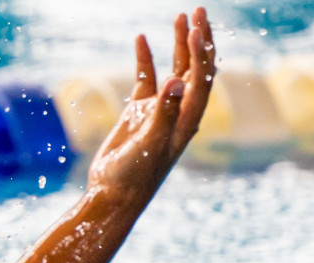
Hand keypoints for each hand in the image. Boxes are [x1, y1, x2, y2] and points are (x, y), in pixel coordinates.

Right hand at [87, 8, 215, 199]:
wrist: (112, 194)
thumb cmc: (134, 176)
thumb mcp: (150, 144)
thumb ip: (163, 112)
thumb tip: (175, 80)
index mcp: (187, 120)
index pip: (201, 79)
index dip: (201, 52)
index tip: (195, 28)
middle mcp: (178, 112)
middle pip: (195, 69)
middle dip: (199, 40)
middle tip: (199, 11)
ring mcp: (159, 110)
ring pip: (175, 70)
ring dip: (179, 44)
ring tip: (180, 17)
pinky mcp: (139, 113)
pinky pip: (146, 79)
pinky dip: (145, 60)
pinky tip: (141, 40)